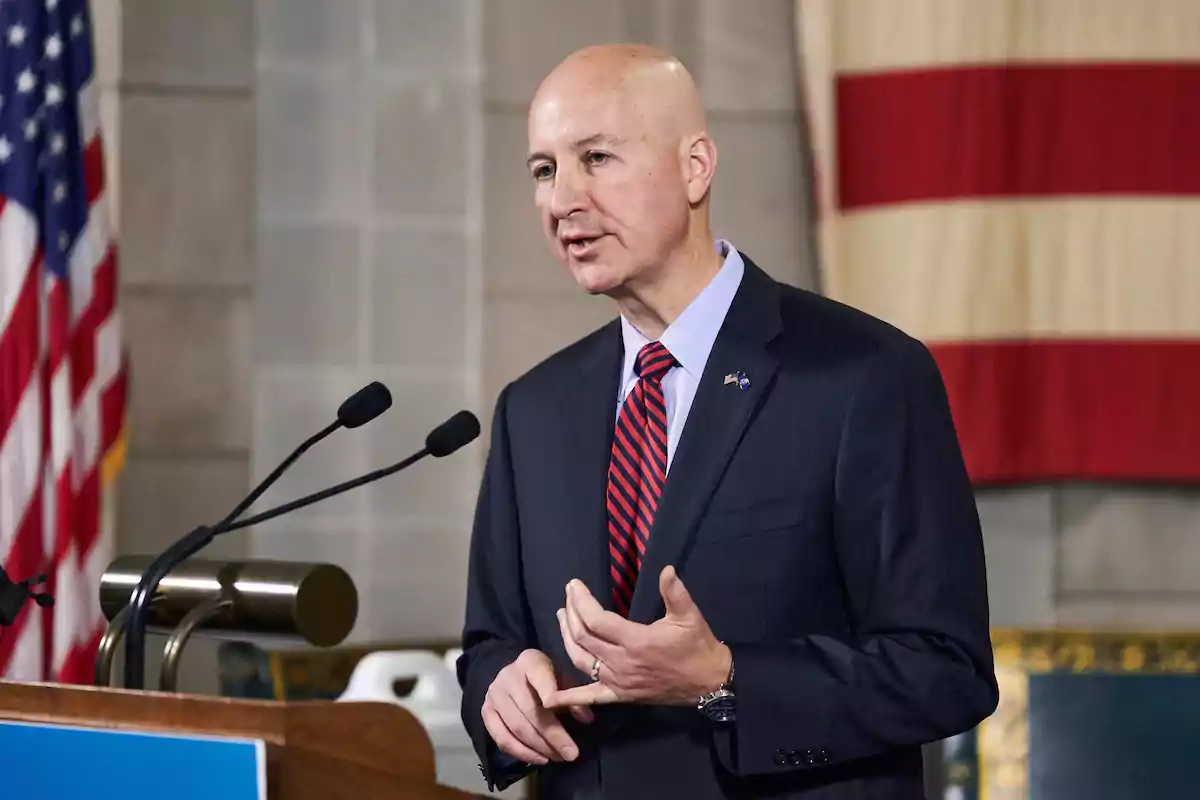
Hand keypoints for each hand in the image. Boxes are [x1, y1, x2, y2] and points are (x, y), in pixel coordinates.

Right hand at [482, 649, 593, 765]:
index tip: (576, 720)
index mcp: (529, 661)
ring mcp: (494, 695)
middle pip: (530, 710)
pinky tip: (540, 759)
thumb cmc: (543, 677)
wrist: (511, 675)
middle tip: (571, 754)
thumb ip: (573, 695)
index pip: (541, 679)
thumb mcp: (562, 678)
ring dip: (540, 748)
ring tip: (559, 758)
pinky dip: (522, 753)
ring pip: (516, 728)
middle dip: (553, 735)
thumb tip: (586, 719)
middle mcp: (507, 676)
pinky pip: (501, 739)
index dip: (554, 698)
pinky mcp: (486, 713)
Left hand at [545, 565, 731, 708]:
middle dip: (571, 612)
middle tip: (568, 595)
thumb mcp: (689, 616)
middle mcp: (621, 663)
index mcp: (636, 641)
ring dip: (565, 638)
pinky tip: (549, 697)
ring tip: (561, 618)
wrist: (707, 683)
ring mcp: (618, 682)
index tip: (574, 585)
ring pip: (580, 660)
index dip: (581, 601)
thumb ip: (675, 592)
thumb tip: (666, 569)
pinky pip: (590, 696)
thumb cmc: (697, 647)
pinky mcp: (620, 695)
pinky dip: (568, 697)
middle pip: (583, 636)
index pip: (596, 620)